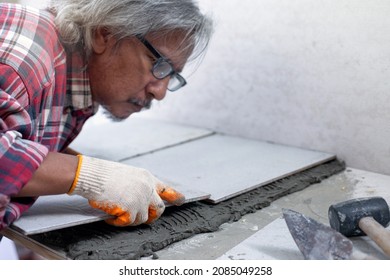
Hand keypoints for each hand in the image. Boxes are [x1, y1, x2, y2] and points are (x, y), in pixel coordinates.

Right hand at [68, 155, 184, 225]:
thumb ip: (139, 186)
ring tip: (116, 212)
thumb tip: (142, 201)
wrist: (92, 175)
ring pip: (142, 219)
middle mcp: (147, 188)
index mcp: (147, 178)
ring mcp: (140, 199)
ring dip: (129, 219)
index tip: (181, 200)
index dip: (174, 196)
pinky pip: (127, 222)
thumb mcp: (128, 175)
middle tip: (145, 219)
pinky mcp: (131, 209)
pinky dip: (118, 222)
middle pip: (159, 209)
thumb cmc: (105, 175)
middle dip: (152, 216)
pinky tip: (110, 216)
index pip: (165, 189)